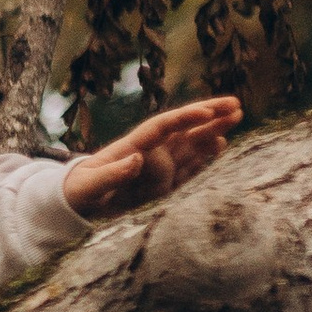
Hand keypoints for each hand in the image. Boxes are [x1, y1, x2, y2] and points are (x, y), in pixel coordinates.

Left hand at [60, 96, 242, 217]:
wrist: (75, 206)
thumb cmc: (77, 192)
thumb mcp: (88, 186)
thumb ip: (110, 175)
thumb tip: (137, 159)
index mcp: (131, 148)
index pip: (162, 127)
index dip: (184, 118)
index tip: (206, 111)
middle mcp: (149, 154)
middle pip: (183, 130)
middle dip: (208, 116)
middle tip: (235, 104)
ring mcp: (158, 168)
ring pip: (190, 145)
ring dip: (212, 132)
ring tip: (235, 119)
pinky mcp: (163, 185)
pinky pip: (188, 168)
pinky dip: (204, 158)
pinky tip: (220, 146)